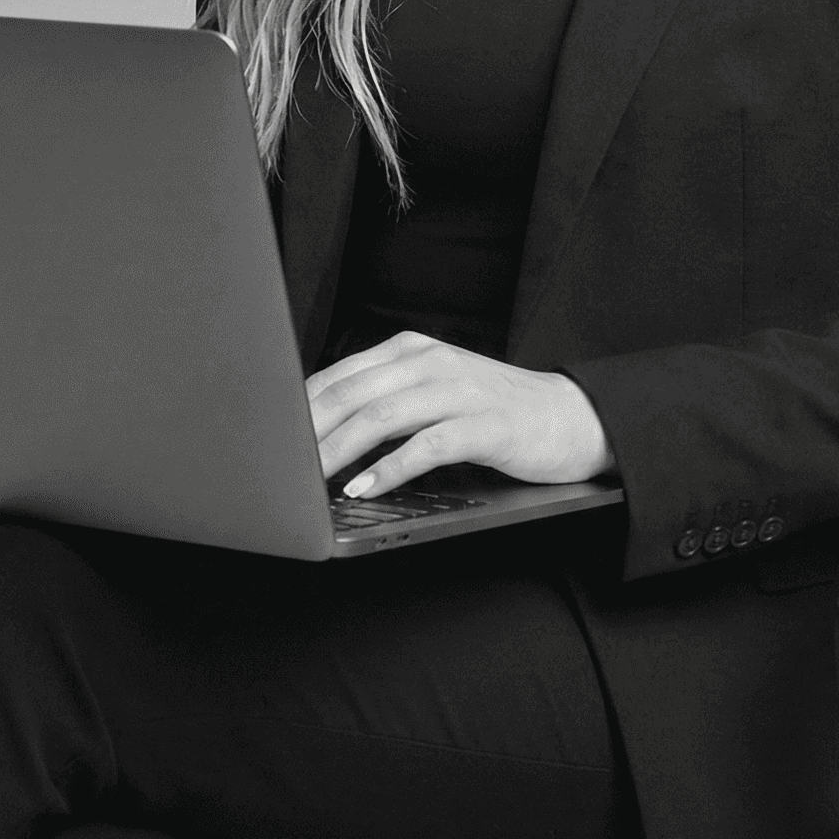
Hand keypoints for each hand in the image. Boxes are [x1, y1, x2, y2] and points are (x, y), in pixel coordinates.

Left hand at [307, 330, 615, 498]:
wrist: (570, 417)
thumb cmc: (493, 411)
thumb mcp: (434, 391)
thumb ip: (386, 399)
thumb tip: (322, 431)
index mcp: (410, 350)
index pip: (339, 376)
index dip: (299, 409)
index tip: (268, 439)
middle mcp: (430, 361)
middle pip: (353, 394)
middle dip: (309, 432)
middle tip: (277, 466)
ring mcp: (458, 390)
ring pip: (382, 416)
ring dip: (339, 450)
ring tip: (309, 479)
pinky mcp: (483, 424)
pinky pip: (426, 445)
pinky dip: (390, 468)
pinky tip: (365, 487)